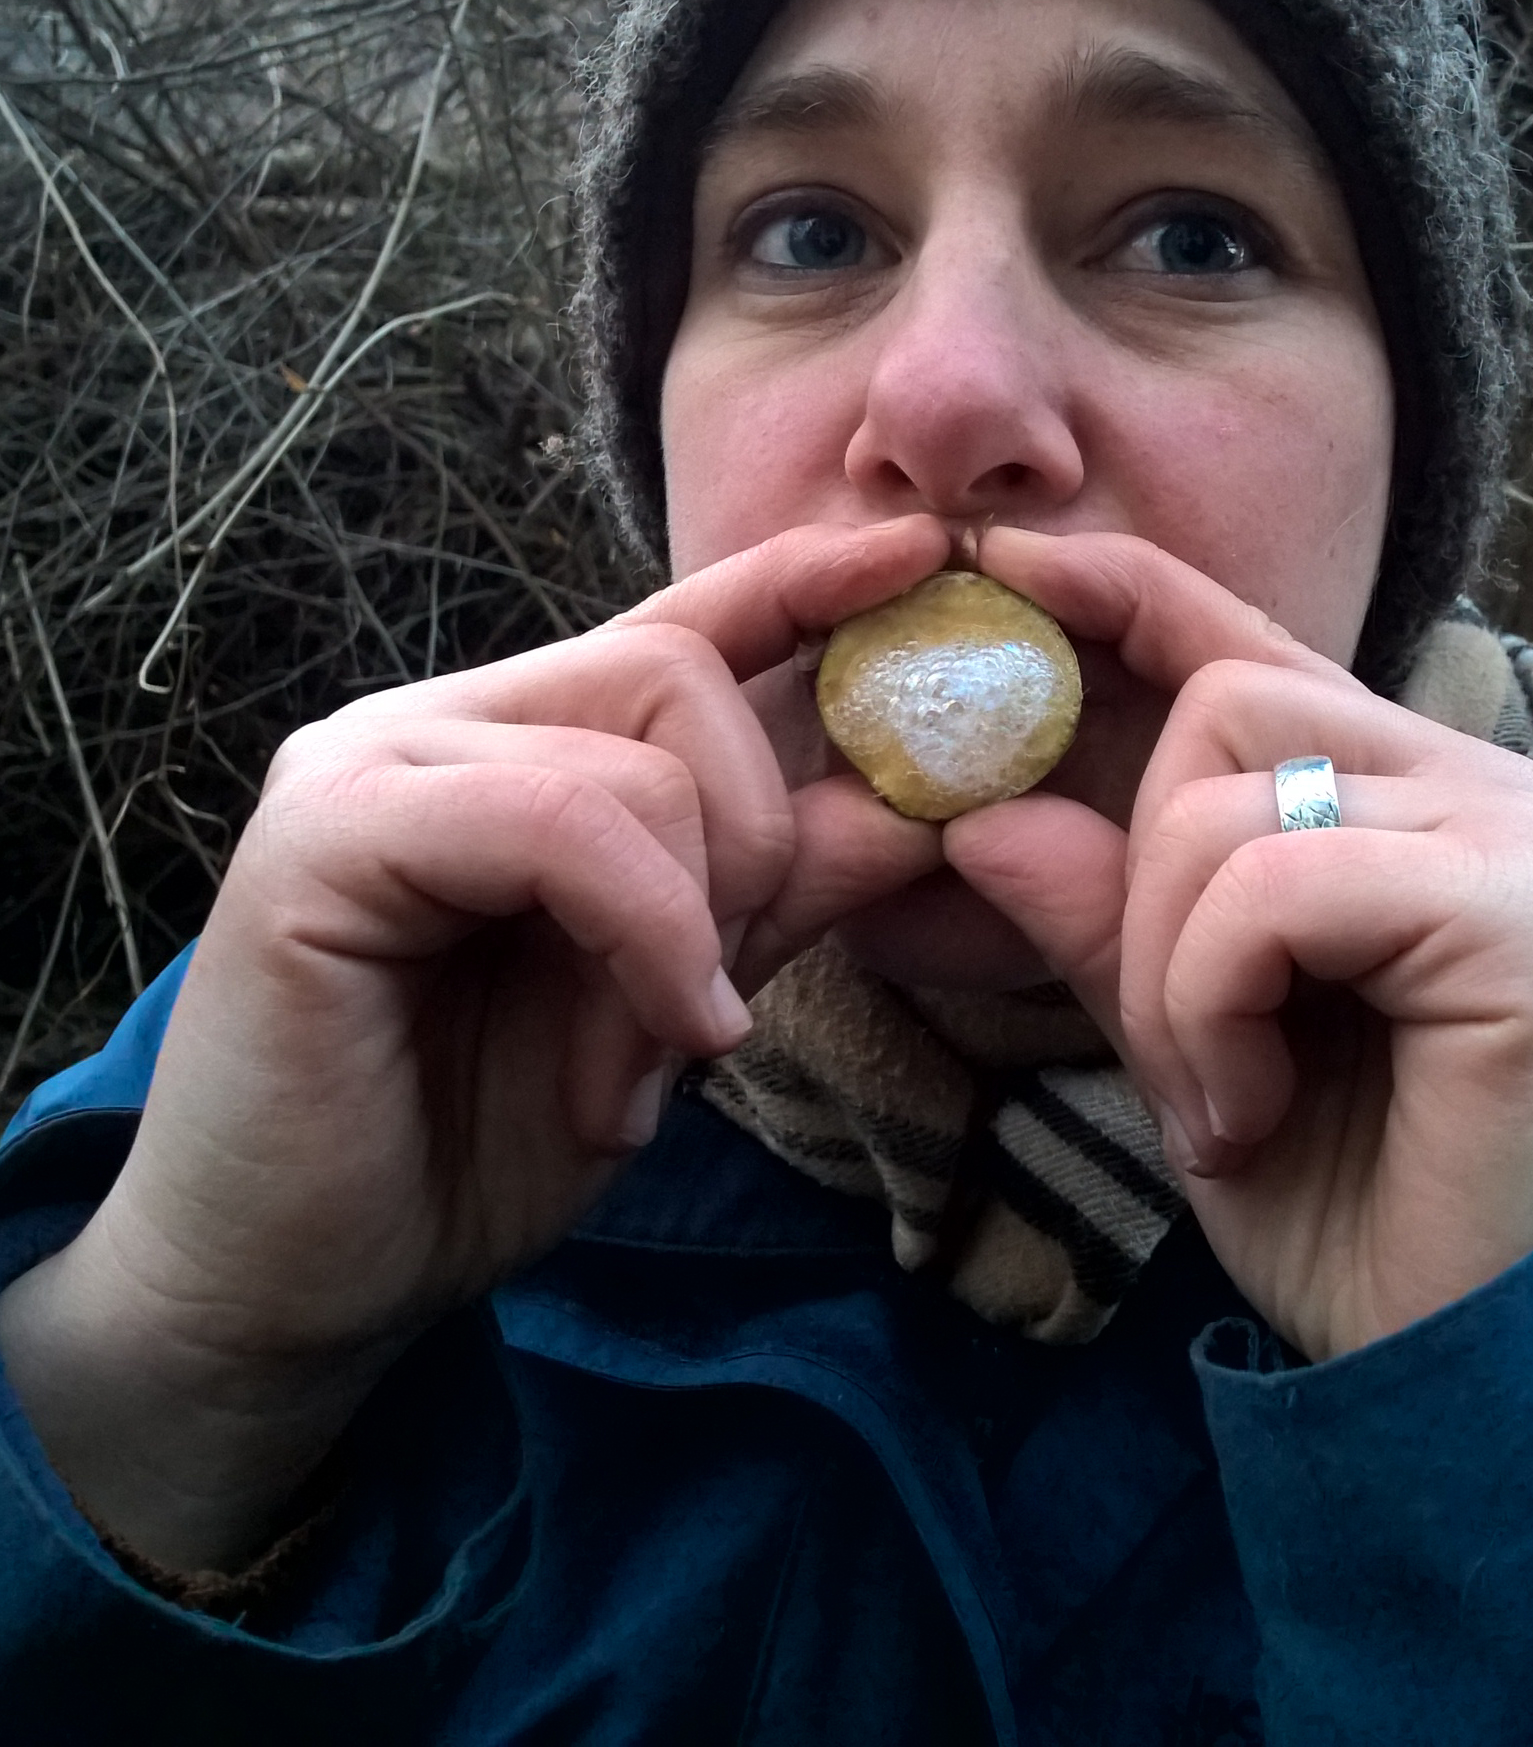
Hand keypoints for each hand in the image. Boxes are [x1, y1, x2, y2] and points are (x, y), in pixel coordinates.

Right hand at [0, 516, 951, 1567]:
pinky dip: (639, 934)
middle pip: (680, 673)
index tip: (925, 556)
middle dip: (757, 838)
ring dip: (694, 921)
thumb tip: (919, 806)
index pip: (683, 626)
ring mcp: (378, 761)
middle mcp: (446, 723)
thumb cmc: (479, 1137)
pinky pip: (557, 822)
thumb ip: (779, 892)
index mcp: (524, 746)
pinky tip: (631, 1061)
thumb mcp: (677, 1003)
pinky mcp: (328, 829)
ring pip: (634, 746)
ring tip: (652, 1054)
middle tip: (720, 998)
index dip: (805, 583)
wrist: (301, 1282)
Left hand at [944, 528, 1532, 1363]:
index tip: (1002, 567)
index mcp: (1399, 797)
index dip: (1127, 596)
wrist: (1469, 1362)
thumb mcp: (1185, 1043)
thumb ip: (1102, 920)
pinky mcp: (1520, 904)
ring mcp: (1512, 831)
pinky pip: (1273, 888)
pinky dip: (1216, 1004)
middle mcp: (1475, 782)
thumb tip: (980, 814)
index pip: (1248, 648)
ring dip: (1170, 973)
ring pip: (1225, 800)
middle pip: (1218, 713)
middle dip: (1138, 890)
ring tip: (1225, 1099)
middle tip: (1183, 1056)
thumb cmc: (1347, 1199)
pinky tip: (1256, 1108)